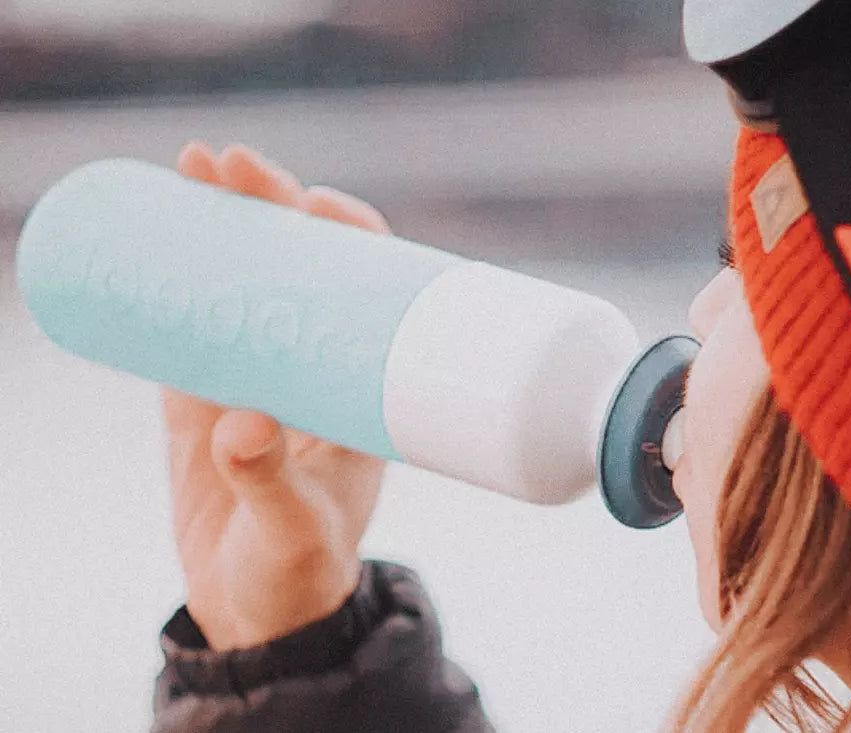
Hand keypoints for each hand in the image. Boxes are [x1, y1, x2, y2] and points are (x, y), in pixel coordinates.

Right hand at [163, 142, 390, 650]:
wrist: (258, 613)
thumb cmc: (299, 575)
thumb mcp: (295, 531)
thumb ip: (271, 485)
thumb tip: (239, 426)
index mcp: (359, 388)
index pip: (364, 290)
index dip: (344, 238)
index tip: (316, 204)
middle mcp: (314, 369)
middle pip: (299, 268)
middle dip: (272, 208)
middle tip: (233, 164)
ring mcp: (256, 376)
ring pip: (242, 282)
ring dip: (221, 225)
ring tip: (193, 169)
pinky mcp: (203, 396)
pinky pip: (189, 321)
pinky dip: (172, 278)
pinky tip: (155, 230)